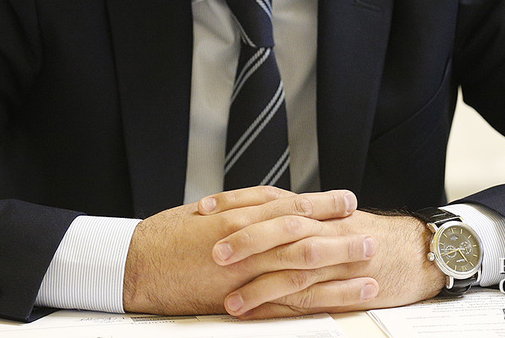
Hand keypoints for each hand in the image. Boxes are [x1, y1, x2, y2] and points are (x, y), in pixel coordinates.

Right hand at [122, 187, 363, 314]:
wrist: (134, 264)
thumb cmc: (166, 237)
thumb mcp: (206, 212)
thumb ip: (241, 208)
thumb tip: (271, 205)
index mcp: (238, 215)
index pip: (290, 206)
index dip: (322, 204)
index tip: (347, 200)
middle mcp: (246, 241)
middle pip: (304, 236)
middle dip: (339, 236)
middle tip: (370, 234)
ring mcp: (244, 273)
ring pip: (302, 270)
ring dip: (339, 270)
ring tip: (369, 269)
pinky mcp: (239, 301)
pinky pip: (285, 303)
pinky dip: (315, 302)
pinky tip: (338, 303)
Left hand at [205, 190, 447, 318]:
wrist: (420, 250)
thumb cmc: (372, 235)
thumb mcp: (332, 217)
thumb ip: (298, 216)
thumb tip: (255, 215)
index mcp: (316, 210)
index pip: (271, 199)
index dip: (237, 202)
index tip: (205, 209)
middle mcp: (324, 229)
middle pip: (281, 228)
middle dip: (246, 239)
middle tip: (213, 251)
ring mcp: (337, 259)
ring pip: (294, 268)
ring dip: (260, 285)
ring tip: (230, 300)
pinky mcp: (348, 287)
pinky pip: (312, 298)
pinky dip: (283, 308)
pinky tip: (260, 316)